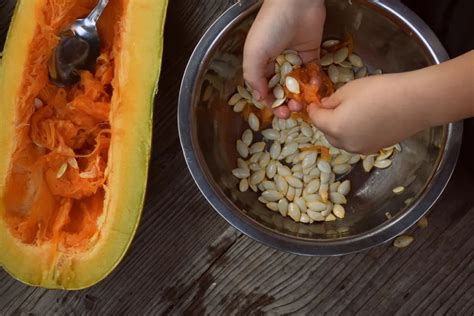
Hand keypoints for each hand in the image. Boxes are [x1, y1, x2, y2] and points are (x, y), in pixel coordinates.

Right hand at [243, 0, 324, 112]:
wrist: (295, 3)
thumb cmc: (270, 27)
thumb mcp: (254, 54)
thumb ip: (254, 77)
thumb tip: (260, 97)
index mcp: (260, 64)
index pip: (265, 90)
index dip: (271, 103)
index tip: (280, 114)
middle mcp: (276, 63)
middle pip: (282, 90)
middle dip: (287, 103)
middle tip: (294, 111)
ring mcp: (294, 59)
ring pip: (298, 84)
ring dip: (301, 96)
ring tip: (304, 103)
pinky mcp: (311, 53)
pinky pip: (312, 72)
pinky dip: (314, 81)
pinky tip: (315, 87)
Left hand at [307, 50, 473, 153]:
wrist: (416, 103)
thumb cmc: (380, 91)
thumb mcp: (350, 89)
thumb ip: (332, 100)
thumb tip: (325, 106)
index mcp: (335, 127)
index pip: (316, 119)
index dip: (313, 110)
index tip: (314, 103)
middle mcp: (345, 143)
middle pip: (327, 133)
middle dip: (325, 121)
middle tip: (329, 106)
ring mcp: (361, 149)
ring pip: (341, 141)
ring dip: (338, 130)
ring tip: (346, 113)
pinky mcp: (375, 149)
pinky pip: (356, 143)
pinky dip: (353, 134)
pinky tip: (361, 121)